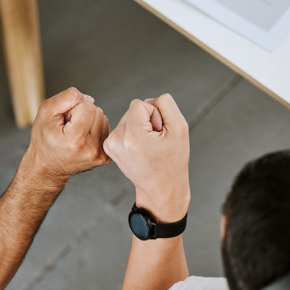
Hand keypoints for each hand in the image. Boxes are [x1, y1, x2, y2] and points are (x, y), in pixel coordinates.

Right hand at [24, 87, 110, 184]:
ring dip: (89, 121)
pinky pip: (106, 130)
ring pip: (103, 119)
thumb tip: (89, 99)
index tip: (65, 122)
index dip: (74, 109)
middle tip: (68, 128)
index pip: (88, 106)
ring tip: (75, 133)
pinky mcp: (105, 157)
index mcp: (76, 139)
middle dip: (83, 114)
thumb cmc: (44, 139)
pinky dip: (95, 130)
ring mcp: (100, 155)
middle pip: (97, 112)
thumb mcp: (45, 112)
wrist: (48, 167)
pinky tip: (83, 139)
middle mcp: (91, 149)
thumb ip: (67, 97)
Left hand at [103, 94, 189, 222]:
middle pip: (133, 110)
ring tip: (149, 147)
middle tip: (155, 142)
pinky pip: (124, 127)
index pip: (140, 103)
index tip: (159, 134)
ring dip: (141, 127)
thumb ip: (165, 104)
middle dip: (147, 121)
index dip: (155, 115)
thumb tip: (148, 101)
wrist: (161, 188)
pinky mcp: (109, 147)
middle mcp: (116, 140)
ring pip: (129, 117)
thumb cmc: (173, 161)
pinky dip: (134, 134)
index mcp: (132, 136)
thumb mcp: (179, 128)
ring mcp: (110, 144)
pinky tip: (141, 149)